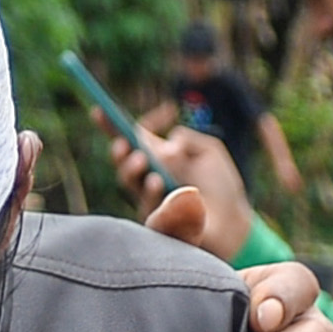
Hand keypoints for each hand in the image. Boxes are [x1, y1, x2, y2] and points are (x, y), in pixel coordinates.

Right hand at [117, 122, 250, 257]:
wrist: (233, 221)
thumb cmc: (221, 185)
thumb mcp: (209, 150)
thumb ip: (188, 139)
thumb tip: (166, 147)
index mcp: (157, 155)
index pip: (130, 137)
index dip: (112, 124)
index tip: (99, 110)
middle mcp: (146, 174)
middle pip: (122, 159)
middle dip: (120, 149)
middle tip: (124, 144)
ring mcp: (147, 197)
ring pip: (127, 179)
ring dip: (131, 168)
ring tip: (142, 159)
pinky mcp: (153, 219)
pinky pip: (143, 202)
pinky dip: (150, 190)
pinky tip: (156, 181)